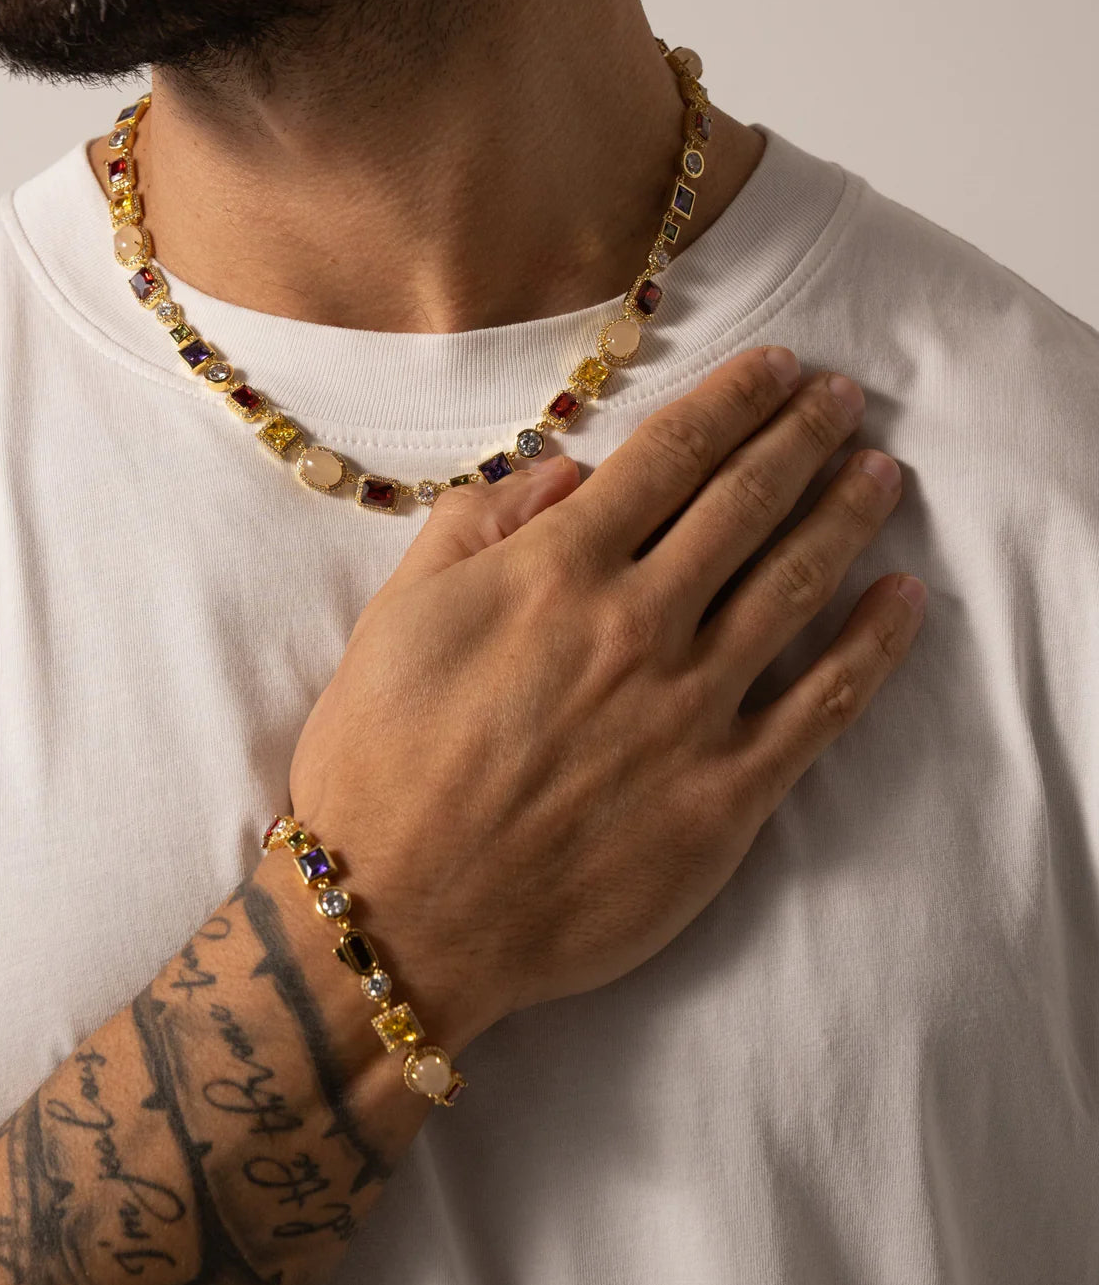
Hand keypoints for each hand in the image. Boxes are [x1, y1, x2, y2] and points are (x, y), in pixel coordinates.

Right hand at [287, 346, 923, 1050]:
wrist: (400, 915)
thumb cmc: (379, 763)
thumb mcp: (396, 617)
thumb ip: (478, 525)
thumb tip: (564, 472)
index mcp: (557, 571)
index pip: (670, 456)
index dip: (732, 400)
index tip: (776, 369)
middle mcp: (639, 624)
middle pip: (747, 503)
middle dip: (803, 435)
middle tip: (842, 397)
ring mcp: (692, 711)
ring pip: (798, 584)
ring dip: (849, 514)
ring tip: (882, 470)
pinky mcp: (726, 796)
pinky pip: (823, 705)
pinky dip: (873, 644)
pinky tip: (905, 599)